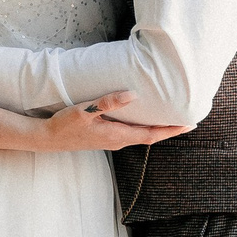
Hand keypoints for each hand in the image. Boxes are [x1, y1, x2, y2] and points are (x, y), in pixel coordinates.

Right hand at [37, 93, 189, 151]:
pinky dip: (144, 126)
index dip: (171, 130)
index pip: (151, 134)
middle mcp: (118, 141)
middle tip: (188, 119)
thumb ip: (108, 103)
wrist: (47, 138)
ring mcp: (112, 140)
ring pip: (141, 134)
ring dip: (158, 128)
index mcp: (117, 135)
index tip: (188, 124)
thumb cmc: (65, 125)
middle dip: (169, 129)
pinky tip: (146, 118)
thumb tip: (132, 95)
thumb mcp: (85, 111)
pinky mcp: (106, 137)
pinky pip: (132, 132)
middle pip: (150, 136)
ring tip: (172, 118)